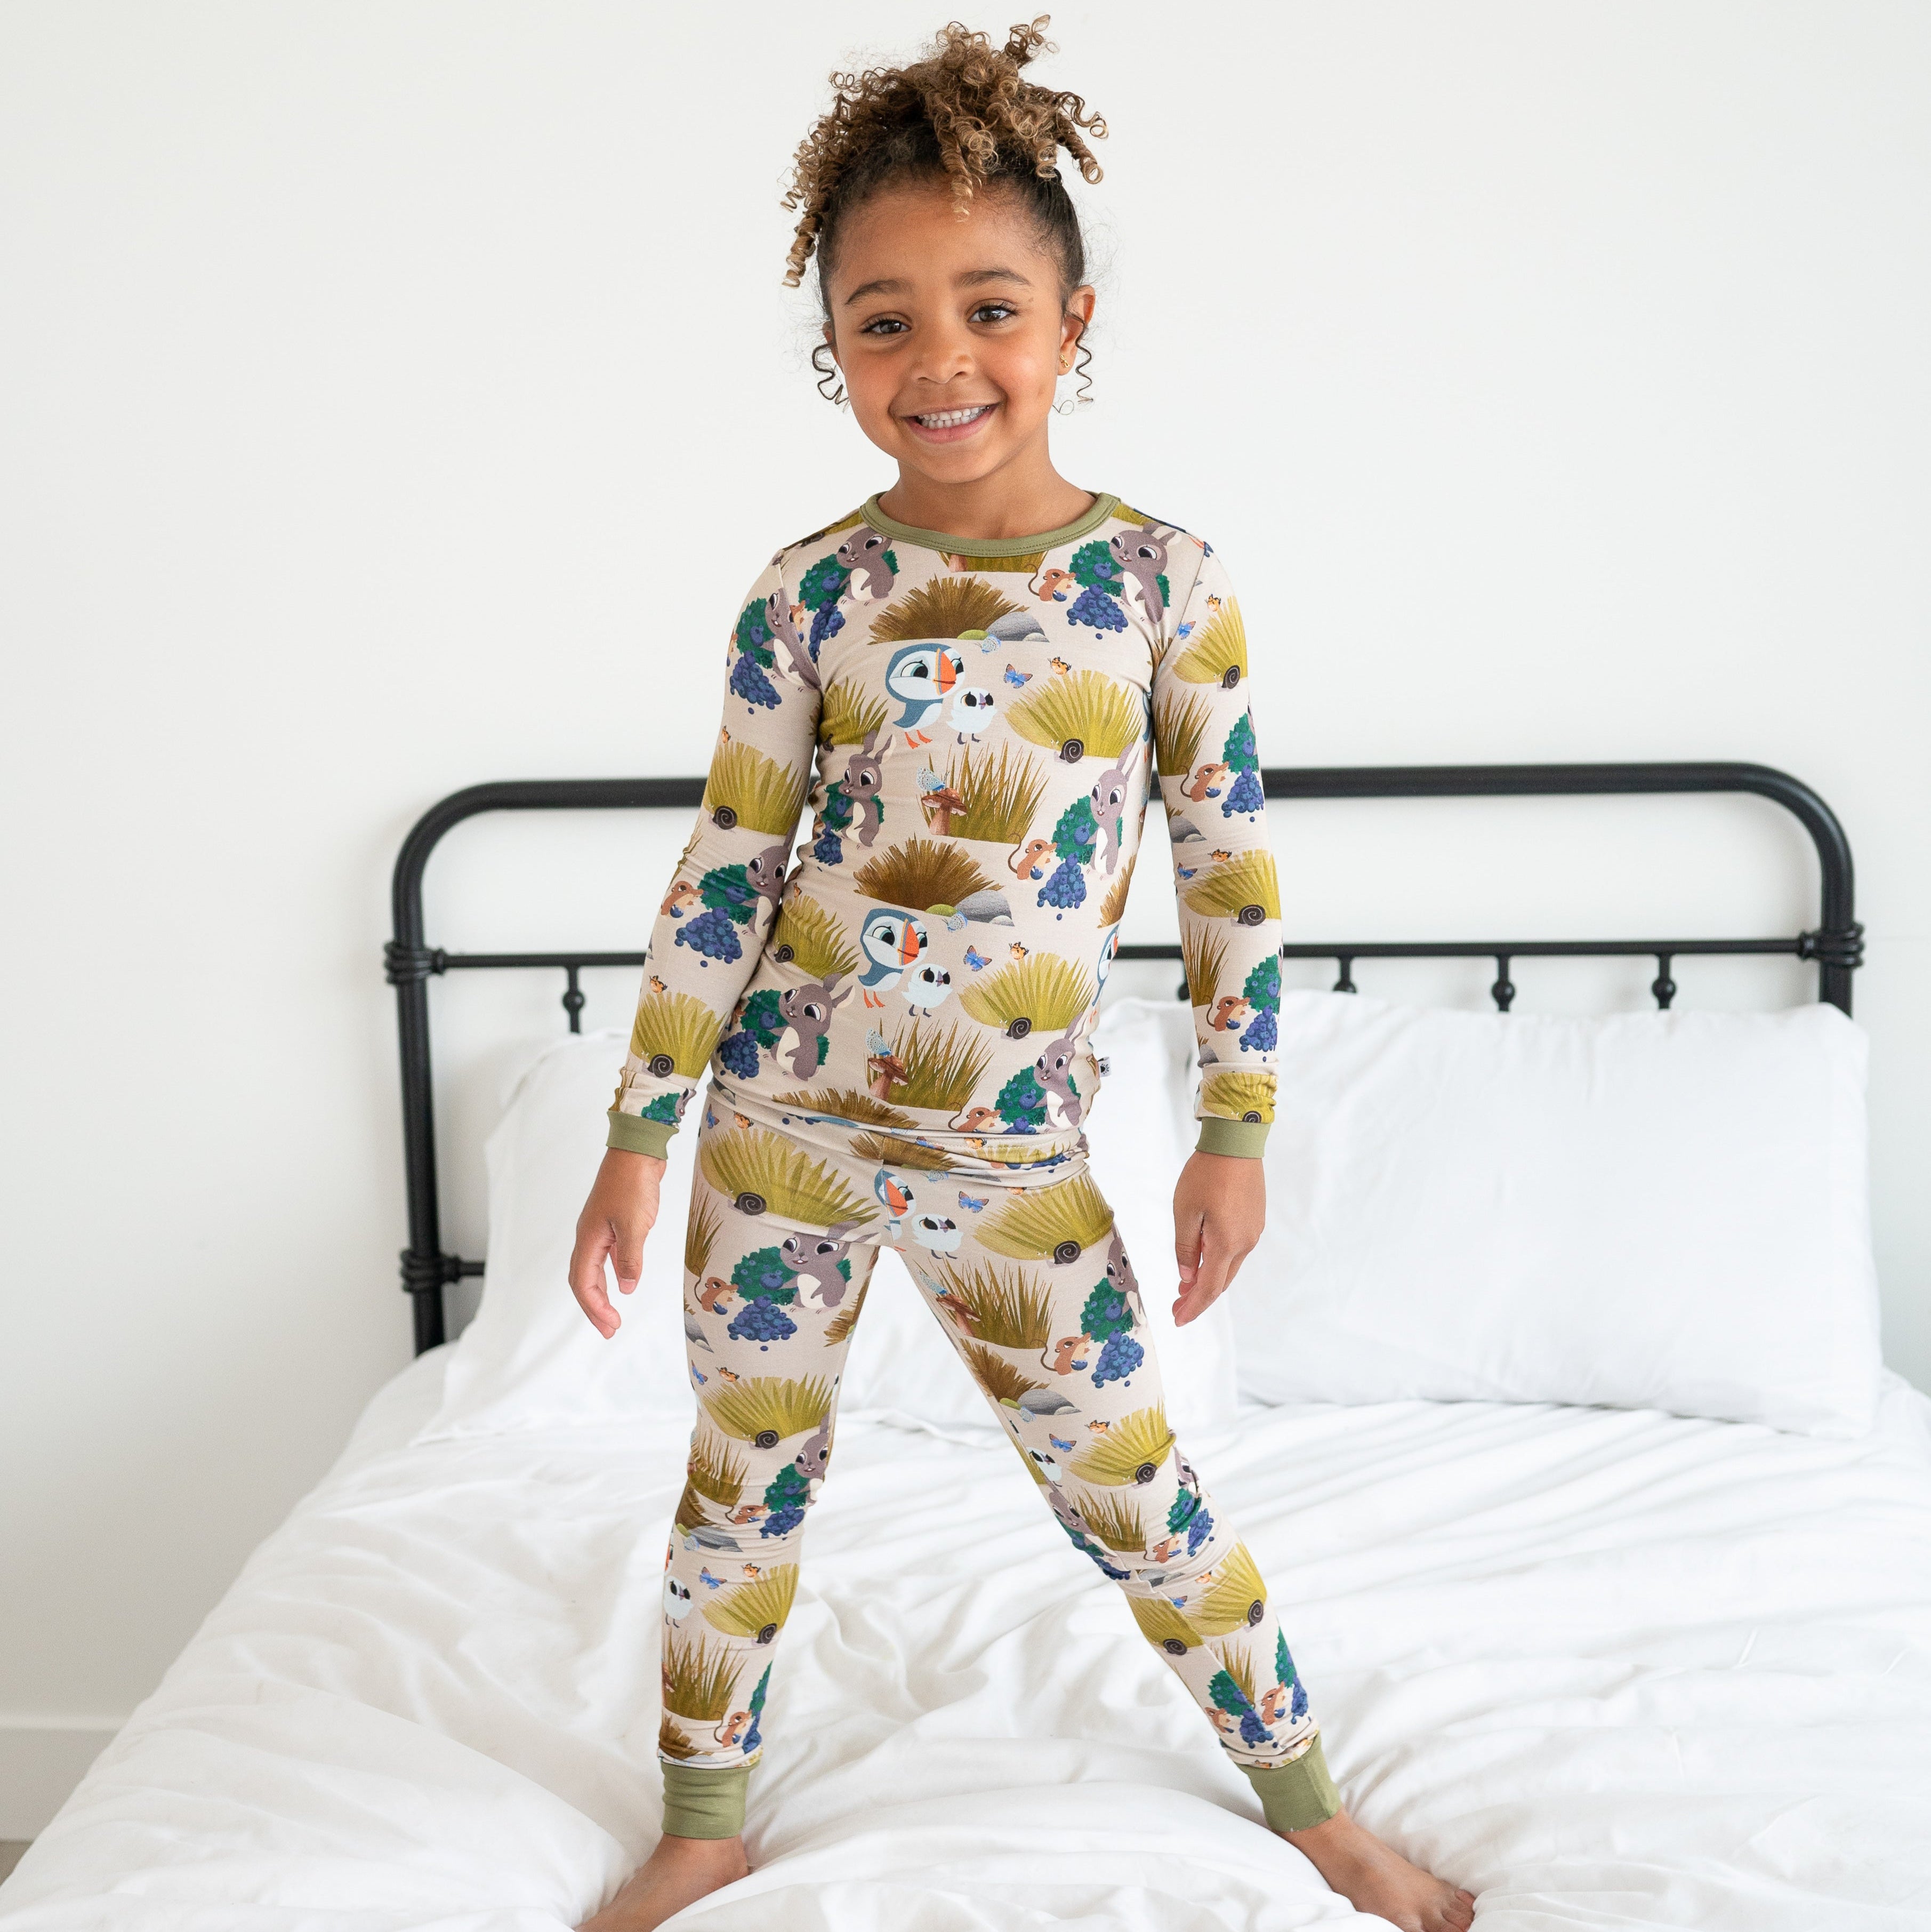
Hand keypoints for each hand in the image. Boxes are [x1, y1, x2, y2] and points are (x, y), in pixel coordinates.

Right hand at [568, 1148, 667, 1337]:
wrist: (637, 1151)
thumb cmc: (633, 1183)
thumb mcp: (635, 1225)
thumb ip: (630, 1258)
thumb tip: (626, 1288)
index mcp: (589, 1239)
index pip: (584, 1283)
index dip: (595, 1308)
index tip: (610, 1327)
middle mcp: (589, 1237)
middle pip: (584, 1280)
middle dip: (594, 1307)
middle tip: (609, 1330)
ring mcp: (600, 1229)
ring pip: (594, 1269)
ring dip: (602, 1293)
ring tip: (613, 1314)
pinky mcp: (613, 1222)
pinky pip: (607, 1256)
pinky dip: (612, 1272)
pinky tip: (623, 1280)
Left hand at [1172, 1150, 1264, 1325]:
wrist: (1236, 1144)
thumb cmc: (1207, 1174)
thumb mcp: (1185, 1212)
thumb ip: (1186, 1248)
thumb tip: (1187, 1276)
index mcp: (1226, 1244)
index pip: (1209, 1288)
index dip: (1193, 1307)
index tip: (1178, 1319)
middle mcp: (1245, 1243)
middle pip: (1221, 1282)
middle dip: (1198, 1297)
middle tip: (1178, 1305)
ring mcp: (1253, 1232)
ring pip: (1230, 1267)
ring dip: (1209, 1279)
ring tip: (1186, 1286)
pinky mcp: (1255, 1220)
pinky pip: (1236, 1251)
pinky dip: (1219, 1262)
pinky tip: (1205, 1259)